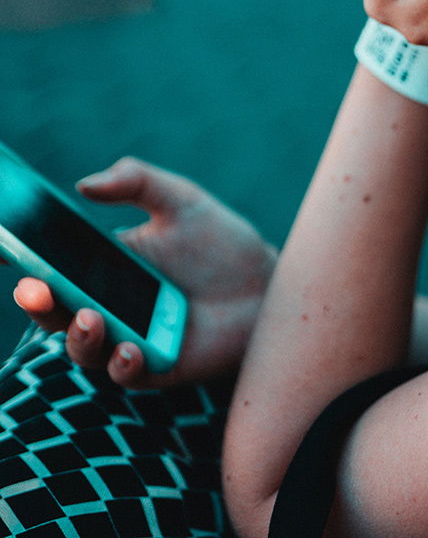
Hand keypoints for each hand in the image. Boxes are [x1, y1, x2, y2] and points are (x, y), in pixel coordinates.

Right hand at [13, 157, 276, 387]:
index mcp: (105, 265)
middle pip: (55, 312)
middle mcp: (109, 304)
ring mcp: (130, 338)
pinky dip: (122, 365)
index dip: (21, 258)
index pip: (52, 265)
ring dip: (78, 337)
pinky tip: (131, 350)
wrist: (271, 284)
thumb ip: (137, 183)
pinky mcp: (157, 368)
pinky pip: (127, 376)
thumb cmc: (222, 241)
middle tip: (34, 287)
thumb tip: (84, 184)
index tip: (3, 248)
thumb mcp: (181, 200)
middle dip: (38, 304)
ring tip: (91, 318)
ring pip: (84, 349)